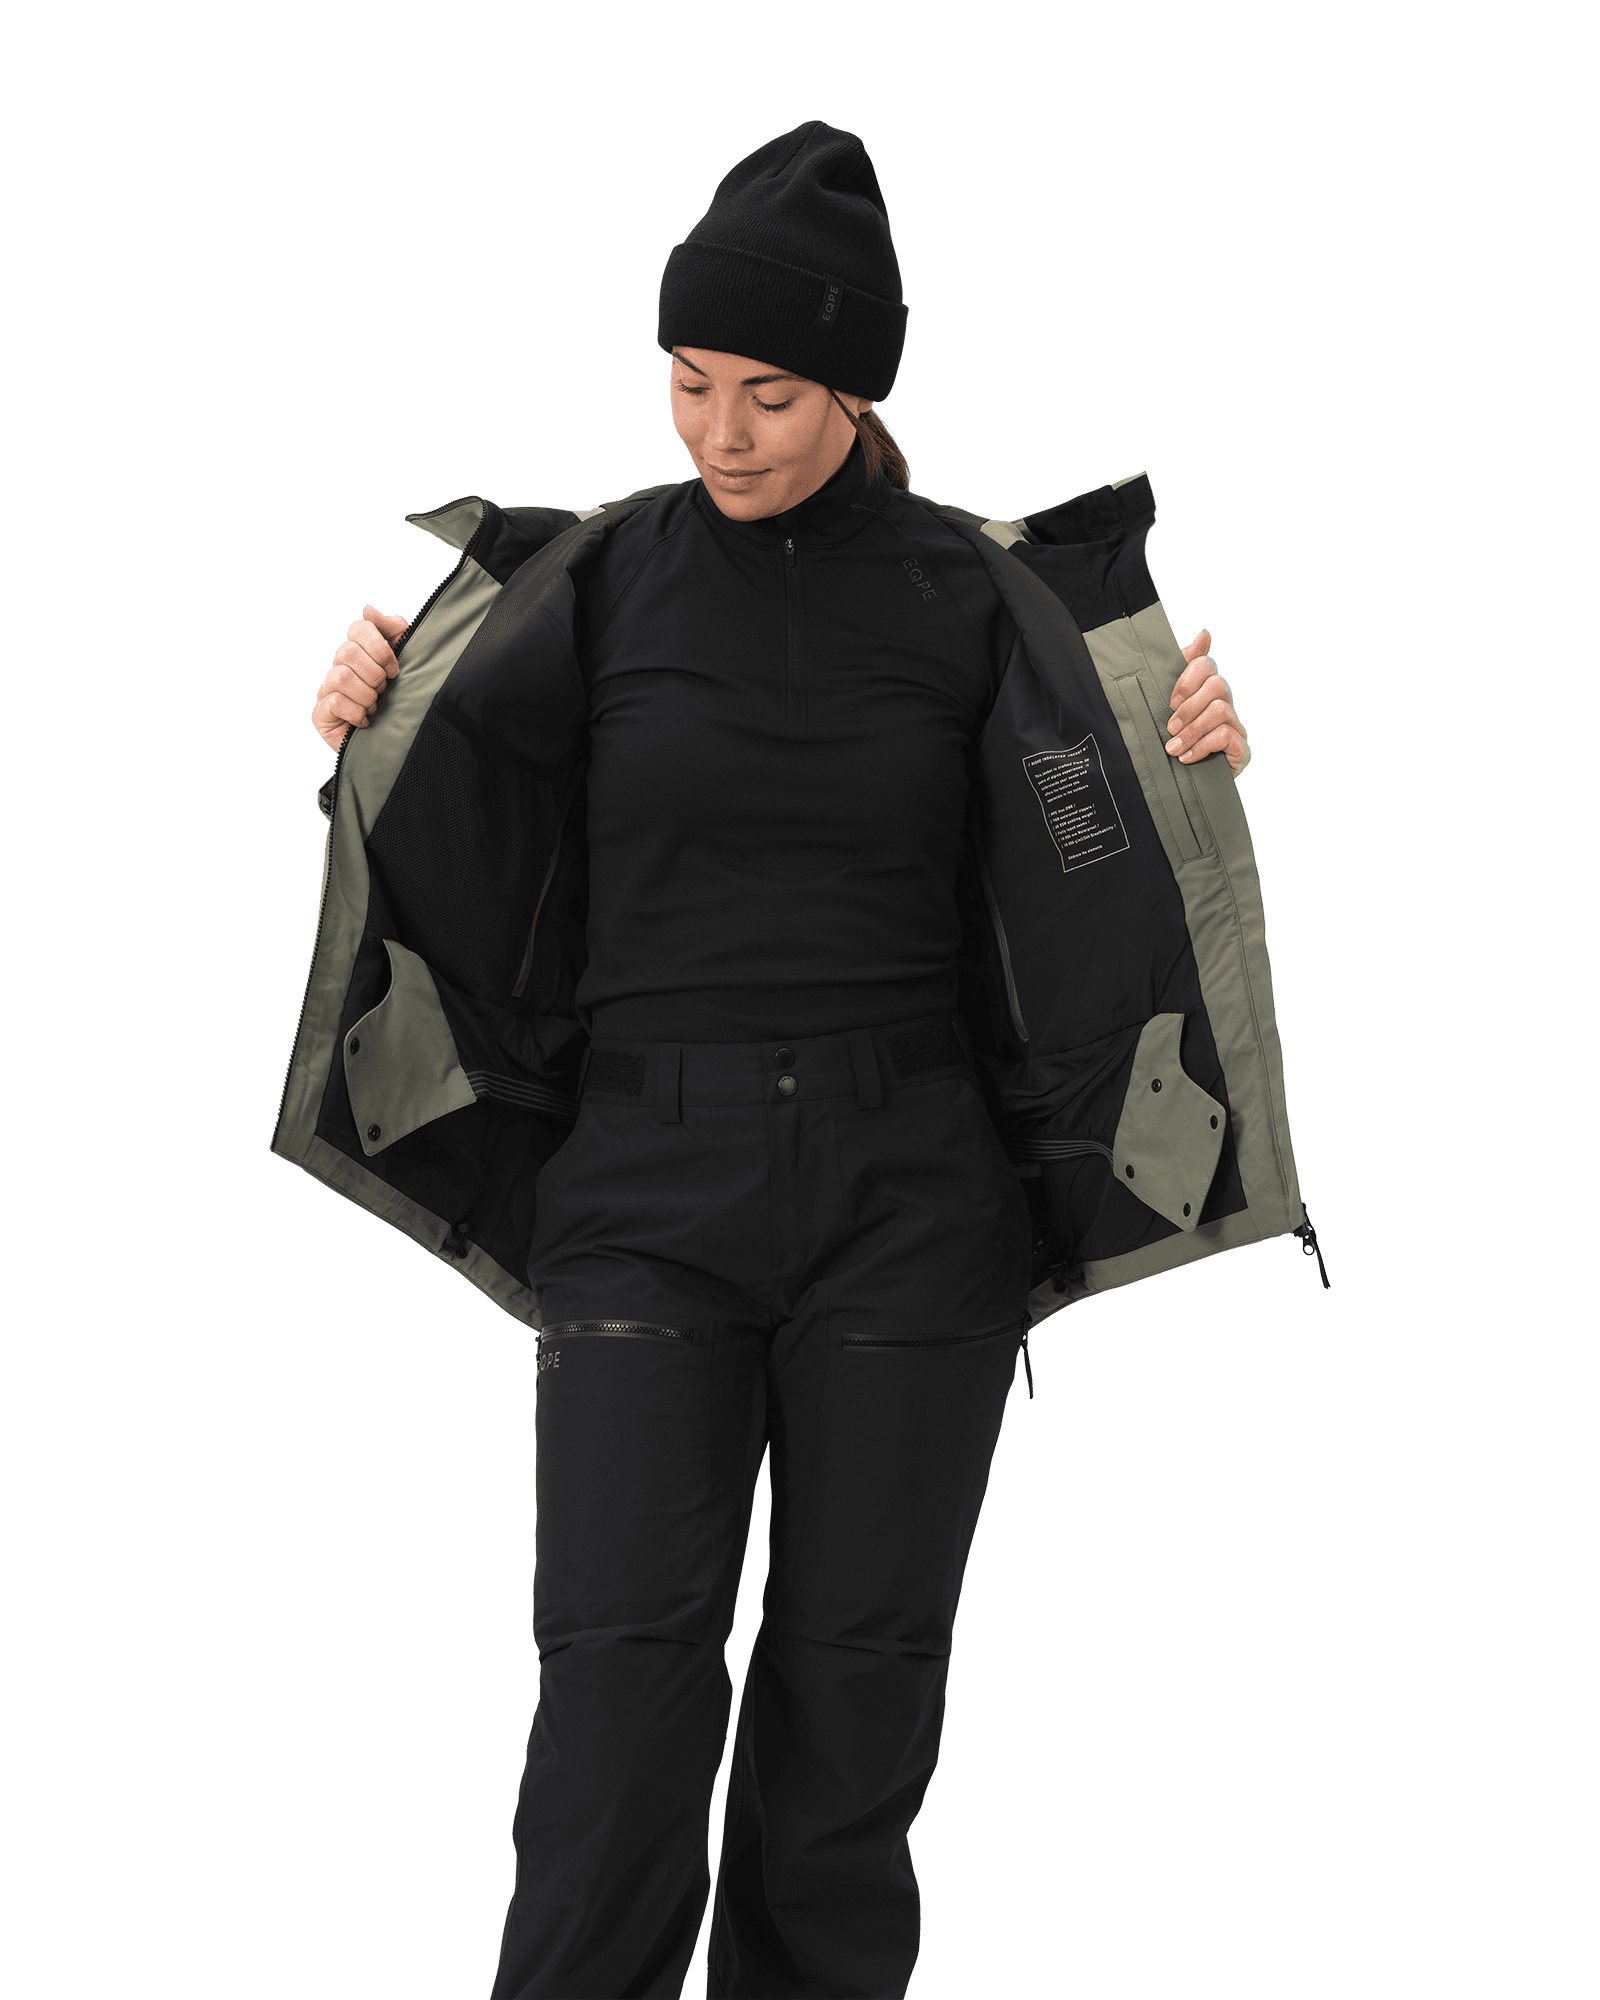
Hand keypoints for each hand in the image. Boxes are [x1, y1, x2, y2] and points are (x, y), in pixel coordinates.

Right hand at [311, 606, 407, 751]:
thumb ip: (395, 632)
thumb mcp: (409, 664)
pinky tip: (366, 721)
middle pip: (348, 652)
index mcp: (360, 651)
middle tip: (385, 690)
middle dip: (374, 675)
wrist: (396, 745)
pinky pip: (334, 701)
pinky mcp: (321, 712)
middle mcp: (340, 666)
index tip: (395, 669)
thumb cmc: (403, 701)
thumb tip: (368, 610)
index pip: (359, 628)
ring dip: (366, 695)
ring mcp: (328, 689)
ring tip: (376, 707)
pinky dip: (356, 712)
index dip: (379, 648)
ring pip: (341, 677)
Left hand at [1166, 630, 1250, 776]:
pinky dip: (1202, 746)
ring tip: (1173, 748)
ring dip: (1192, 730)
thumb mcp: (1165, 709)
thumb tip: (1205, 634)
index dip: (1187, 679)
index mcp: (1206, 691)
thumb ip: (1178, 671)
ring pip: (1221, 710)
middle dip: (1188, 707)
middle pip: (1217, 685)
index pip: (1206, 665)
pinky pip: (1226, 736)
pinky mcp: (1241, 750)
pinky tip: (1187, 758)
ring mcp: (1236, 727)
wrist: (1179, 788)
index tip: (1169, 701)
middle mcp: (1225, 705)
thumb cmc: (1172, 744)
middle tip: (1169, 727)